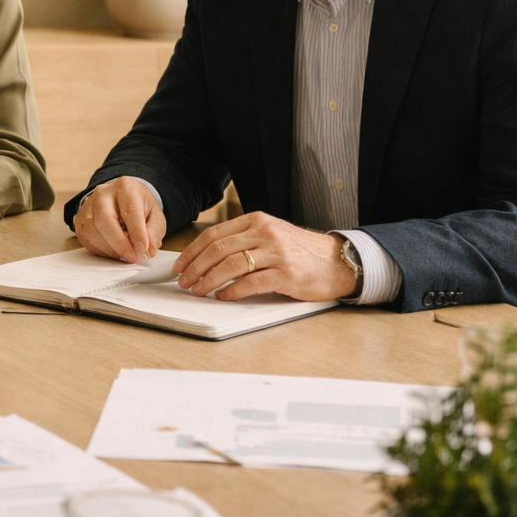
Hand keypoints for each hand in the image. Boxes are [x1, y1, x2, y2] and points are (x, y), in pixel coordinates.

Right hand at [73, 177, 167, 262]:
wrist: (121, 198)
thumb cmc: (139, 206)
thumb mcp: (155, 215)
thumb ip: (154, 232)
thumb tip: (149, 249)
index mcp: (125, 187)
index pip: (130, 209)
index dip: (136, 232)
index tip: (142, 249)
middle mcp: (103, 193)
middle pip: (104, 219)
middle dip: (119, 243)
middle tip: (132, 257)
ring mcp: (88, 206)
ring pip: (92, 231)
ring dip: (110, 249)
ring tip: (124, 255)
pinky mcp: (80, 220)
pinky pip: (86, 239)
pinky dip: (101, 250)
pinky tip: (113, 251)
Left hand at [172, 211, 357, 300]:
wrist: (337, 261)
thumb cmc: (300, 251)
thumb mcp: (270, 235)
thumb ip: (243, 240)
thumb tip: (206, 256)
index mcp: (256, 221)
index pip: (213, 235)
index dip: (191, 252)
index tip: (180, 265)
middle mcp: (265, 233)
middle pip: (217, 249)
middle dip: (195, 268)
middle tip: (184, 281)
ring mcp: (276, 253)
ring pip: (230, 266)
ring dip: (208, 281)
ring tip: (199, 290)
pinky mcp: (286, 274)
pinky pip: (251, 283)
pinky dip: (232, 291)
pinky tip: (223, 296)